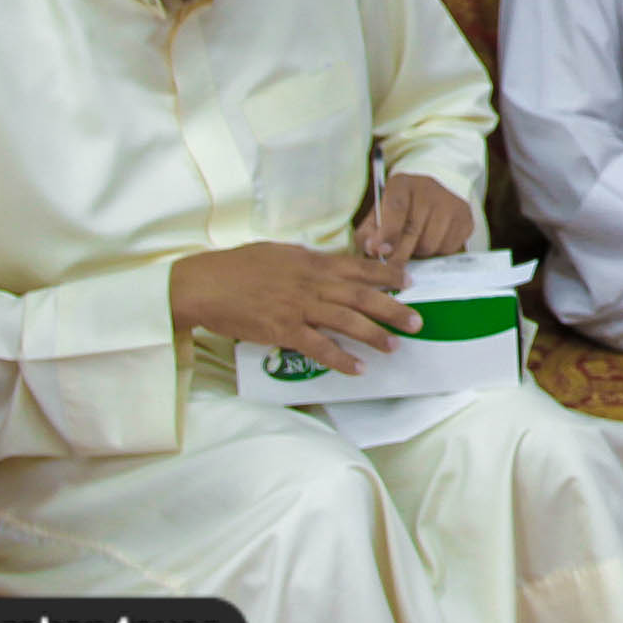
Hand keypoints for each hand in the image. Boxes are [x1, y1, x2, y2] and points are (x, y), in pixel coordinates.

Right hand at [168, 242, 414, 373]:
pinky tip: (358, 369)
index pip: (358, 268)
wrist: (206, 285)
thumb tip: (330, 265)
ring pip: (347, 322)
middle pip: (362, 297)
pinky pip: (319, 347)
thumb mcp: (279, 253)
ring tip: (394, 346)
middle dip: (393, 309)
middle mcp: (311, 283)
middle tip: (417, 321)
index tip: (409, 281)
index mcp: (311, 262)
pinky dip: (341, 359)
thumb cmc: (239, 267)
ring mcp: (299, 308)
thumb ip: (308, 261)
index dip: (386, 276)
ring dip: (374, 335)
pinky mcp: (284, 331)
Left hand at [356, 172, 475, 260]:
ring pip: (430, 245)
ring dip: (418, 253)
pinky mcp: (466, 219)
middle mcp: (430, 189)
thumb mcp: (380, 211)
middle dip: (398, 254)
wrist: (436, 190)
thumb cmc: (401, 207)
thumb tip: (373, 251)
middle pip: (413, 231)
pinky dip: (436, 252)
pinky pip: (448, 249)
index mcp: (403, 183)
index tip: (379, 251)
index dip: (387, 233)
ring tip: (413, 245)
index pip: (396, 208)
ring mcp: (451, 204)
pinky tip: (430, 241)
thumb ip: (370, 232)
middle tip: (391, 264)